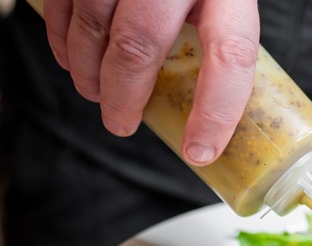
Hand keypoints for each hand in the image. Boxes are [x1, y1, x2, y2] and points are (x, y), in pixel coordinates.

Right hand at [42, 0, 259, 165]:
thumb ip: (222, 29)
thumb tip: (221, 102)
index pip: (231, 54)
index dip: (216, 110)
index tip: (199, 150)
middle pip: (142, 44)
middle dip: (124, 96)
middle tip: (121, 123)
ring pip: (94, 23)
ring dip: (89, 72)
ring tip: (96, 95)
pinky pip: (65, 0)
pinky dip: (65, 38)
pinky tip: (73, 58)